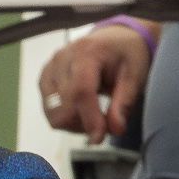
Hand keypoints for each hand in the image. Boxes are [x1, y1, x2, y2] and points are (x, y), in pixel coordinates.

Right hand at [38, 25, 152, 144]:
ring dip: (74, 124)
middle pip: (63, 106)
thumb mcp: (135, 75)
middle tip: (106, 124)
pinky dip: (66, 118)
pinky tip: (82, 111)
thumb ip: (124, 102)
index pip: (81, 92)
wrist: (113, 40)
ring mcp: (49, 68)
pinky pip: (49, 110)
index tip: (99, 138)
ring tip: (95, 117)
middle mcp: (62, 58)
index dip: (89, 118)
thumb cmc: (126, 54)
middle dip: (84, 124)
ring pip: (53, 113)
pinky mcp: (44, 79)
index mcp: (87, 51)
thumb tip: (115, 129)